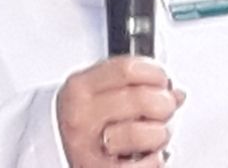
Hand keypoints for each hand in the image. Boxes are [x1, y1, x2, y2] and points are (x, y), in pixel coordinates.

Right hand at [57, 56, 186, 165]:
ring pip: (140, 133)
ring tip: (155, 134)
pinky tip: (149, 155)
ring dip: (159, 134)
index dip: (155, 73)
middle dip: (164, 104)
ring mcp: (89, 147)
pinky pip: (140, 167)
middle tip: (165, 108)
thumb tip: (174, 92)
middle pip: (140, 99)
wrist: (53, 149)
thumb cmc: (82, 119)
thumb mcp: (97, 91)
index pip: (128, 70)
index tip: (162, 80)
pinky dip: (154, 161)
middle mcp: (81, 116)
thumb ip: (133, 85)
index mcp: (80, 89)